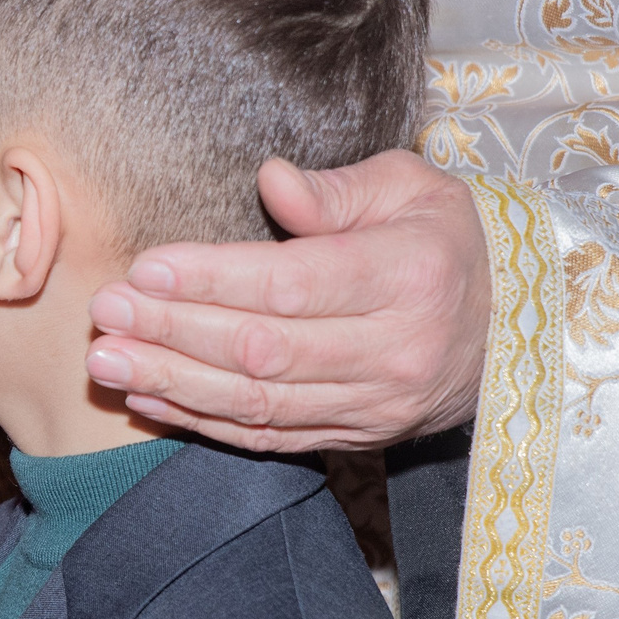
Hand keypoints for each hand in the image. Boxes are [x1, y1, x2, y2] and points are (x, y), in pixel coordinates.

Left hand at [84, 151, 492, 452]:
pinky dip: (202, 422)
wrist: (514, 327)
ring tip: (106, 360)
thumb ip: (337, 189)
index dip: (212, 281)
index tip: (145, 269)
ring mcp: (376, 405)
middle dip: (174, 331)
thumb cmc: (447, 238)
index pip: (294, 284)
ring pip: (258, 402)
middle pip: (264, 349)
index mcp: (410, 277)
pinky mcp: (357, 437)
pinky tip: (147, 398)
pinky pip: (269, 438)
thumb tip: (269, 181)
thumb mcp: (411, 187)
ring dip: (172, 382)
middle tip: (104, 312)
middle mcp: (395, 351)